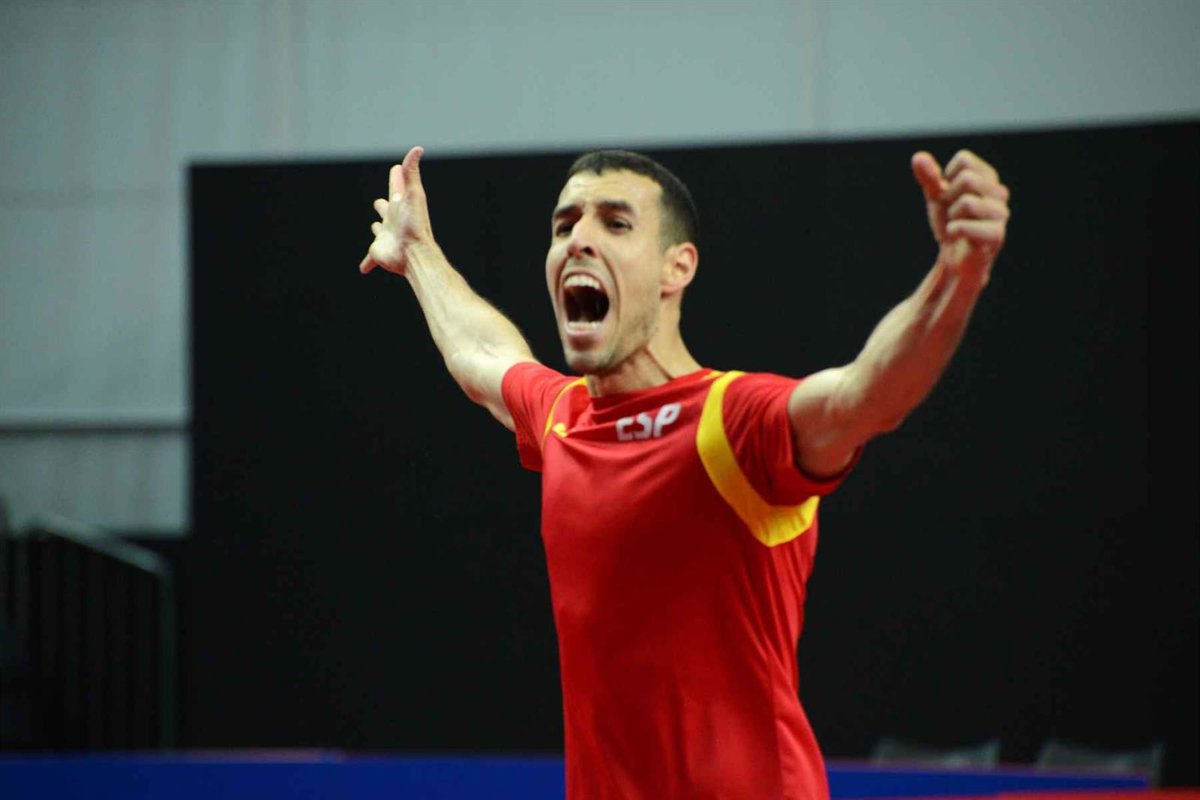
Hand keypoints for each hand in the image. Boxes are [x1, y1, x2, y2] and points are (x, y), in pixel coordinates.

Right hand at [359, 146, 433, 274]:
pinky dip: (367, 262)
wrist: (414, 255)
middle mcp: (393, 220)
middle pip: (387, 208)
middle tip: (383, 201)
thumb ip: (412, 172)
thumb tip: (418, 148)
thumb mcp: (413, 195)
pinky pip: (370, 258)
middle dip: (385, 203)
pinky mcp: (379, 252)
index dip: (397, 176)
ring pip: (380, 230)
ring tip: (377, 227)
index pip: (397, 186)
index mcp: (400, 205)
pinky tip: (363, 269)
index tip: (397, 169)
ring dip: (379, 229)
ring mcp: (386, 236)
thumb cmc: (415, 225)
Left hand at [911, 149, 1009, 286]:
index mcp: (988, 178)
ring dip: (952, 216)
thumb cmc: (951, 223)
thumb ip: (929, 177)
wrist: (956, 259)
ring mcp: (1001, 215)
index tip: (949, 194)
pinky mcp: (996, 236)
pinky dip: (953, 230)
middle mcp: (1000, 193)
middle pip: (968, 179)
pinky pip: (966, 226)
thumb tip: (918, 157)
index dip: (947, 177)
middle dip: (949, 197)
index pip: (965, 160)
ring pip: (968, 202)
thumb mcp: (937, 197)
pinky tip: (954, 236)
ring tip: (956, 224)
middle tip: (952, 212)